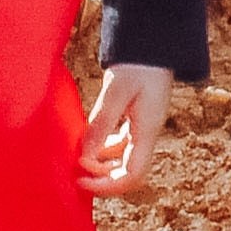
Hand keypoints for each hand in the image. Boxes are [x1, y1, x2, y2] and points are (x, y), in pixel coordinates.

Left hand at [79, 63, 178, 194]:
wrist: (154, 44)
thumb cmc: (138, 64)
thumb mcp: (117, 91)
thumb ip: (101, 123)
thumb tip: (86, 154)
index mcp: (147, 131)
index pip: (132, 175)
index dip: (107, 186)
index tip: (81, 180)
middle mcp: (147, 135)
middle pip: (128, 173)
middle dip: (103, 179)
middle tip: (76, 174)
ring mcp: (143, 128)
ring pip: (123, 160)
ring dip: (102, 165)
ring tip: (78, 158)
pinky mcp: (137, 120)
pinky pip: (121, 144)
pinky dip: (104, 149)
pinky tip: (88, 141)